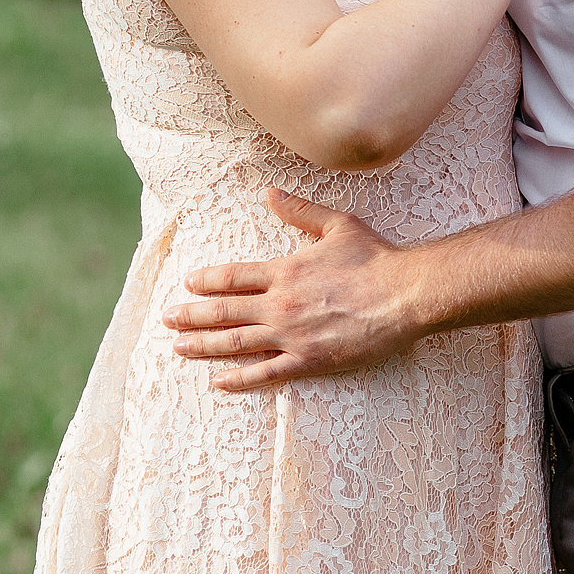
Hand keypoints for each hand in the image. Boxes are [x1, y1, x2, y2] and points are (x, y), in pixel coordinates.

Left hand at [163, 190, 418, 390]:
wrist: (405, 294)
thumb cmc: (376, 258)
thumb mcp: (338, 225)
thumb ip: (300, 211)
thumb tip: (271, 192)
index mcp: (285, 270)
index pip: (234, 276)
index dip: (207, 281)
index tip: (188, 284)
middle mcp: (280, 303)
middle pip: (224, 310)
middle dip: (192, 315)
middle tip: (168, 318)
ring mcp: (291, 334)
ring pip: (236, 342)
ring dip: (204, 345)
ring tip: (179, 347)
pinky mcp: (308, 359)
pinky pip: (265, 373)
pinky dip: (239, 378)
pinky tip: (219, 381)